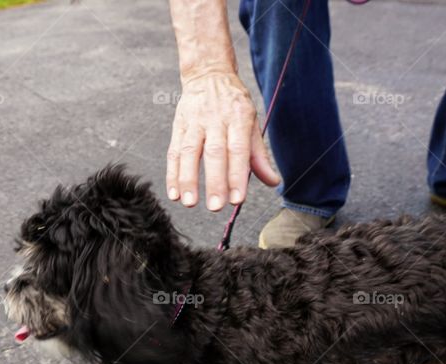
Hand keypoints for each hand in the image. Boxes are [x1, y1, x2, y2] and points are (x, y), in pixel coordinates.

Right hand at [166, 71, 279, 210]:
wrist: (208, 74)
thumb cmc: (234, 103)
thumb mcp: (251, 122)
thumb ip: (258, 155)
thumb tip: (273, 181)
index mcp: (238, 118)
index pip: (238, 150)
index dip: (237, 175)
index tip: (238, 199)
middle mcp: (216, 120)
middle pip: (214, 153)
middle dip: (214, 182)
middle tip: (215, 206)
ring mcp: (195, 122)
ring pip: (189, 152)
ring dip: (188, 180)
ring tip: (189, 203)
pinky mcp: (179, 126)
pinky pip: (174, 151)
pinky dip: (172, 174)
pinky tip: (174, 193)